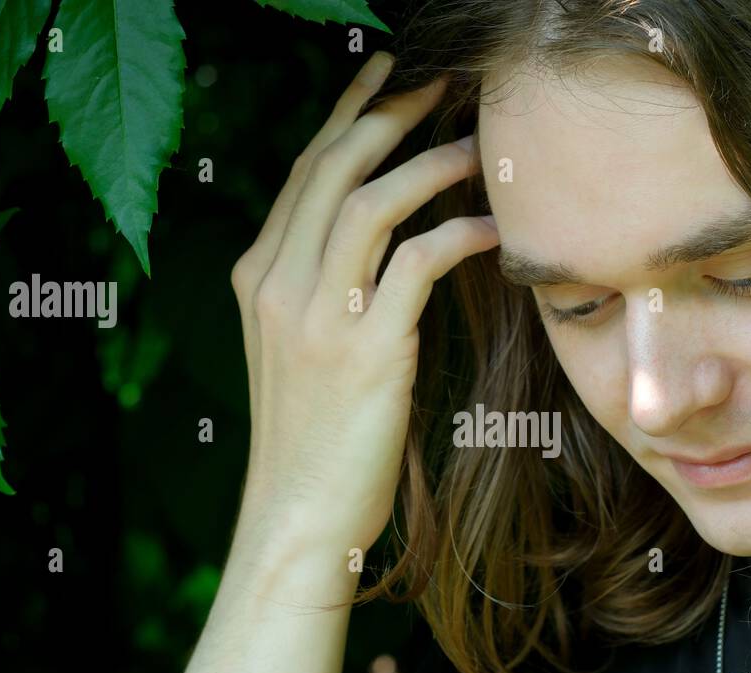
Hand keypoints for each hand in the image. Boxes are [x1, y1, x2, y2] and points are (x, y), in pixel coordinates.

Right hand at [229, 53, 498, 555]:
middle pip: (333, 167)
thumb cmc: (310, 438)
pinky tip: (494, 230)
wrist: (298, 517)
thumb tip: (375, 243)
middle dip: (389, 114)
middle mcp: (275, 283)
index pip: (302, 172)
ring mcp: (316, 316)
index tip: (384, 77)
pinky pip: (417, 263)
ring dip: (430, 164)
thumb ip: (318, 290)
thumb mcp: (295, 351)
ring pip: (370, 201)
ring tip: (478, 148)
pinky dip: (459, 234)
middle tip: (442, 86)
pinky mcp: (364, 351)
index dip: (346, 114)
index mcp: (256, 277)